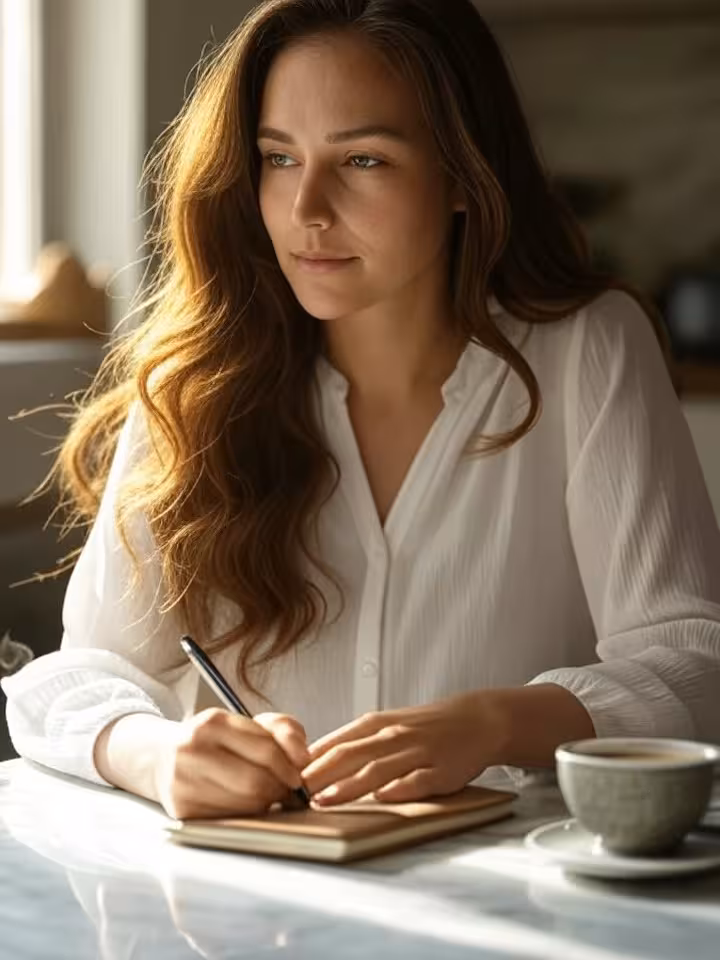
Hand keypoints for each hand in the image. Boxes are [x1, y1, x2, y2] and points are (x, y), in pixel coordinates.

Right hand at [153, 708, 309, 819]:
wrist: (162, 757)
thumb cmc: (213, 741)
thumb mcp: (246, 723)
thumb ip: (283, 729)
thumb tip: (303, 757)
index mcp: (212, 723)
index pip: (266, 749)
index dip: (291, 766)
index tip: (299, 774)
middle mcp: (193, 750)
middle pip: (256, 782)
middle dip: (279, 789)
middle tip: (286, 789)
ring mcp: (183, 782)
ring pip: (245, 805)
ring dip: (265, 803)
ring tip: (265, 794)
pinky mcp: (182, 810)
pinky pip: (230, 819)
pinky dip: (246, 814)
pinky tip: (245, 803)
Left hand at [301, 692, 508, 805]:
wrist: (475, 720)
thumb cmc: (425, 726)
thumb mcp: (386, 724)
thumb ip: (353, 741)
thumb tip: (312, 760)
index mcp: (377, 724)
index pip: (336, 742)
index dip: (309, 761)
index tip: (285, 777)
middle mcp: (393, 736)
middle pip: (350, 755)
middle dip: (320, 775)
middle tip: (294, 792)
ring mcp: (417, 753)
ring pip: (378, 769)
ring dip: (349, 786)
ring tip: (325, 800)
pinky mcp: (440, 771)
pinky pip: (418, 780)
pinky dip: (400, 787)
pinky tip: (384, 797)